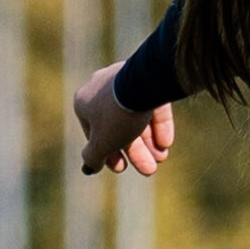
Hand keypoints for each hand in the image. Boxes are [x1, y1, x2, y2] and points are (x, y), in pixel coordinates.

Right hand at [74, 61, 174, 177]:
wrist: (142, 84)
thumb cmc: (116, 115)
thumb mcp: (101, 143)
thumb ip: (93, 156)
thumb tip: (90, 166)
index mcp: (84, 102)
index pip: (93, 132)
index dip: (108, 153)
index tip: (121, 168)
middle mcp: (102, 88)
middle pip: (118, 126)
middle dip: (135, 151)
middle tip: (148, 169)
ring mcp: (126, 81)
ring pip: (136, 116)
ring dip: (148, 141)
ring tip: (161, 158)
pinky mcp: (149, 79)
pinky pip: (151, 104)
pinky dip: (158, 124)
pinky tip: (165, 143)